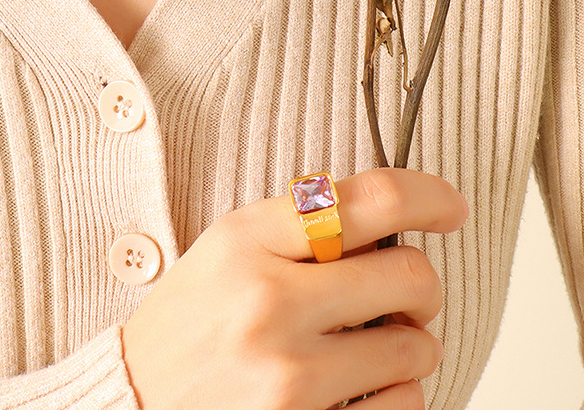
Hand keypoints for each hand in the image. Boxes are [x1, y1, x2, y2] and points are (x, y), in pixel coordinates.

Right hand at [121, 167, 468, 409]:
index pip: (370, 199)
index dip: (429, 195)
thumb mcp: (231, 246)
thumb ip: (306, 224)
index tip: (449, 207)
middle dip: (419, 284)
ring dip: (406, 344)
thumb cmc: (191, 318)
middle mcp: (270, 303)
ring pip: (417, 348)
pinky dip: (392, 393)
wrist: (134, 399)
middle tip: (399, 291)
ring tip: (362, 345)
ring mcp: (289, 376)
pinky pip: (402, 406)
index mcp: (250, 239)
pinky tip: (351, 386)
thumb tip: (398, 220)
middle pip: (410, 274)